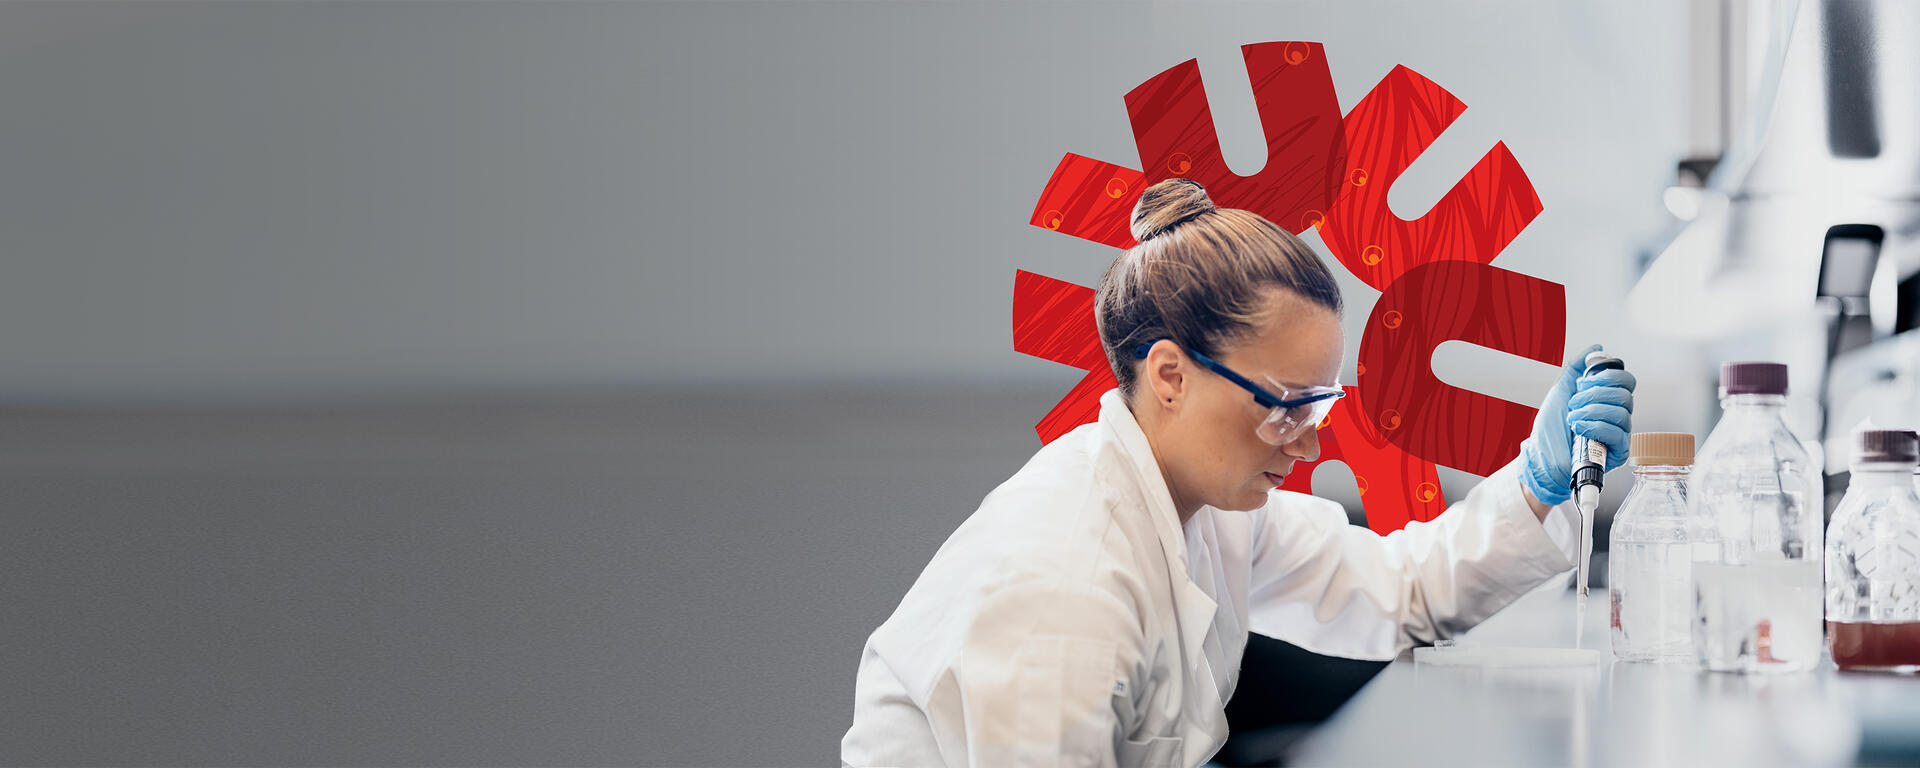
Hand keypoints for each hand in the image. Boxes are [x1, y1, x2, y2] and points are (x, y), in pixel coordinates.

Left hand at [1520, 344, 1635, 506]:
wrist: (1541, 455)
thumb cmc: (1550, 427)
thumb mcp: (1561, 389)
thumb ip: (1578, 367)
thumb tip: (1597, 349)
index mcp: (1608, 399)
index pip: (1626, 381)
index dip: (1607, 377)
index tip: (1583, 383)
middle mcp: (1617, 415)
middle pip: (1625, 394)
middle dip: (1595, 394)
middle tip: (1574, 402)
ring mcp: (1619, 433)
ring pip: (1621, 412)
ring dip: (1591, 411)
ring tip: (1572, 417)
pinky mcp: (1618, 452)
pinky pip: (1617, 433)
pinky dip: (1595, 426)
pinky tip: (1578, 428)